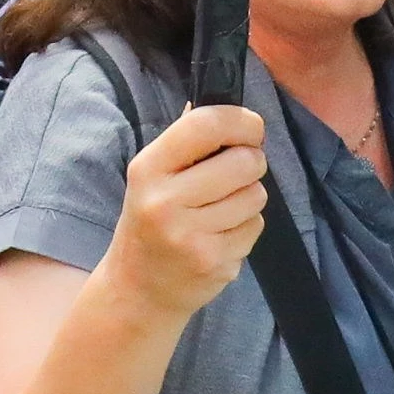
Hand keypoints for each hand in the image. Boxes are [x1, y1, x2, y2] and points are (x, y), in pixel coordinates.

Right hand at [106, 104, 272, 319]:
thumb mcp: (151, 177)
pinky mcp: (214, 264)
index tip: (251, 129)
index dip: (242, 121)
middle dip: (252, 161)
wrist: (138, 290)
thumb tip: (219, 102)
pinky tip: (221, 235)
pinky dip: (247, 227)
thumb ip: (185, 141)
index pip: (207, 124)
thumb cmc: (150, 221)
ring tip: (222, 208)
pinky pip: (255, 227)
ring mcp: (191, 237)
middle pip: (244, 161)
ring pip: (255, 195)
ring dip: (249, 197)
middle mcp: (166, 202)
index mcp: (149, 169)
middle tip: (238, 171)